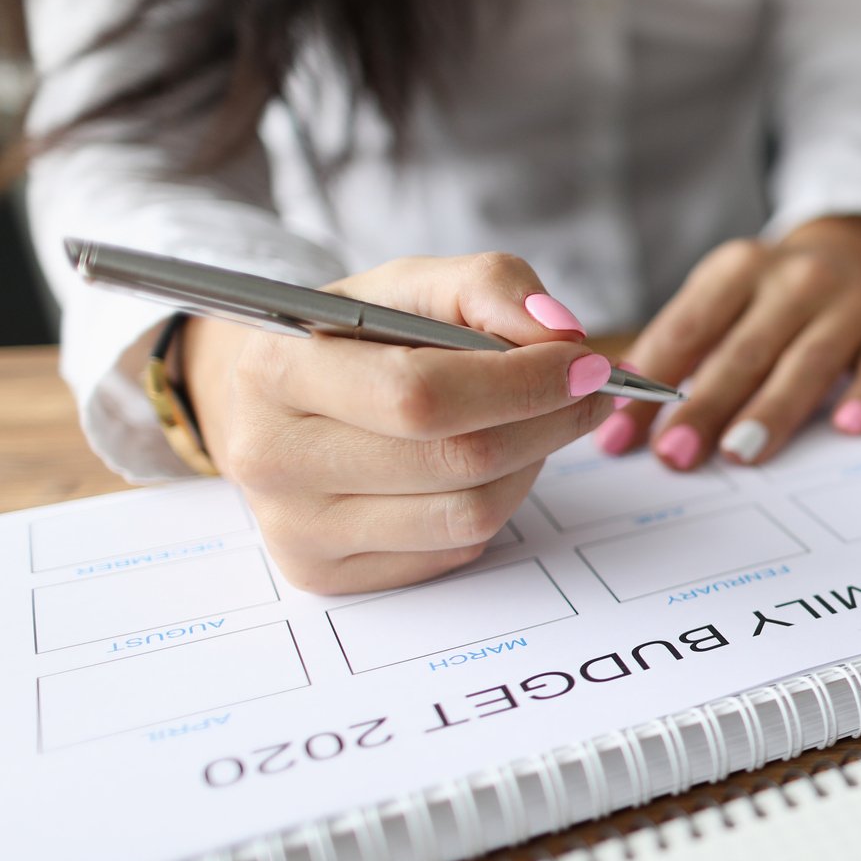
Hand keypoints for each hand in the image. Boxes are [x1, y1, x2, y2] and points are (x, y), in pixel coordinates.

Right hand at [181, 253, 613, 593]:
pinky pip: (453, 550)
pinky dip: (494, 504)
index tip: (584, 364)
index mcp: (276, 369)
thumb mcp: (410, 286)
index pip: (421, 394)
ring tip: (535, 425)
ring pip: (469, 514)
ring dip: (530, 465)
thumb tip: (557, 330)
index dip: (522, 381)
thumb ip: (487, 286)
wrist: (280, 405)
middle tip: (588, 393)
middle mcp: (271, 456)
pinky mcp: (326, 573)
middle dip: (548, 421)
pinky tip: (485, 467)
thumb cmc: (354, 340)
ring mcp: (295, 527)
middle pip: (458, 458)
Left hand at [595, 218, 860, 469]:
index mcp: (738, 268)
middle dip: (706, 406)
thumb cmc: (770, 299)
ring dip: (773, 409)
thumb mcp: (722, 301)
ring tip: (740, 453)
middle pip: (745, 351)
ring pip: (807, 361)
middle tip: (676, 455)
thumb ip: (679, 355)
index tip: (622, 438)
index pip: (687, 330)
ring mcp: (851, 301)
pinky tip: (848, 427)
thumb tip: (622, 432)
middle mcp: (797, 277)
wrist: (854, 253)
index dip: (651, 384)